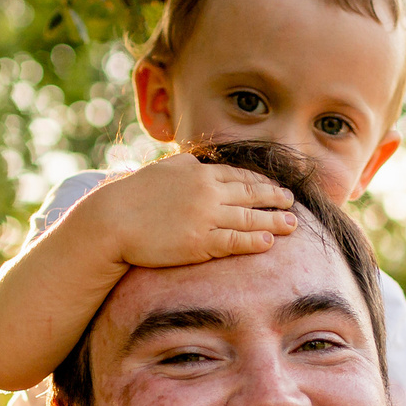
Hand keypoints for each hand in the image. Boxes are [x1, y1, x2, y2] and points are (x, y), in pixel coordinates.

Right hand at [95, 153, 298, 268]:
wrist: (112, 220)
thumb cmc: (133, 196)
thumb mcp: (163, 169)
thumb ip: (186, 164)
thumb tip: (202, 163)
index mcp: (199, 172)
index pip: (239, 176)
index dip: (261, 182)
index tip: (275, 186)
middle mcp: (206, 192)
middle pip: (250, 194)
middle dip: (275, 198)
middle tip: (292, 201)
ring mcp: (204, 218)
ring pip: (248, 218)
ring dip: (274, 220)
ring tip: (293, 224)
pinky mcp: (198, 243)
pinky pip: (234, 241)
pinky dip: (254, 241)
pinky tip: (269, 242)